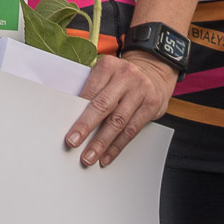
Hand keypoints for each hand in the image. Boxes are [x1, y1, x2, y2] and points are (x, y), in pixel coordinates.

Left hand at [65, 51, 177, 166]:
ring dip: (102, 142)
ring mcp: (140, 90)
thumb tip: (72, 119)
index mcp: (108, 66)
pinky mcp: (151, 104)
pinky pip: (132, 130)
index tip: (68, 131)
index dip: (78, 113)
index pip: (90, 92)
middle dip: (86, 127)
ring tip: (89, 157)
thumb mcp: (107, 75)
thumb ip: (92, 91)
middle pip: (103, 105)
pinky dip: (117, 146)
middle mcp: (126, 76)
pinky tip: (106, 156)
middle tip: (73, 143)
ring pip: (118, 121)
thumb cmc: (122, 78)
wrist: (154, 72)